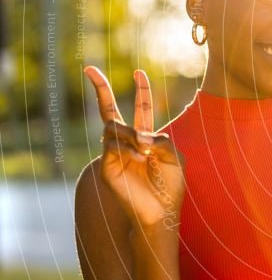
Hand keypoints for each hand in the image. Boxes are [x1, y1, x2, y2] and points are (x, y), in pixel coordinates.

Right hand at [84, 66, 184, 231]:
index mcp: (146, 137)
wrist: (161, 211)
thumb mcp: (173, 155)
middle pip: (108, 110)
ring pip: (113, 126)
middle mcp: (127, 142)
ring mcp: (114, 153)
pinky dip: (129, 148)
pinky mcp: (106, 166)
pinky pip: (113, 145)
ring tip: (146, 151)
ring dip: (132, 134)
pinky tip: (141, 159)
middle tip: (89, 68)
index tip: (139, 72)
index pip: (141, 108)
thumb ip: (161, 138)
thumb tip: (139, 135)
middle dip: (100, 88)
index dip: (141, 90)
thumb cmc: (170, 185)